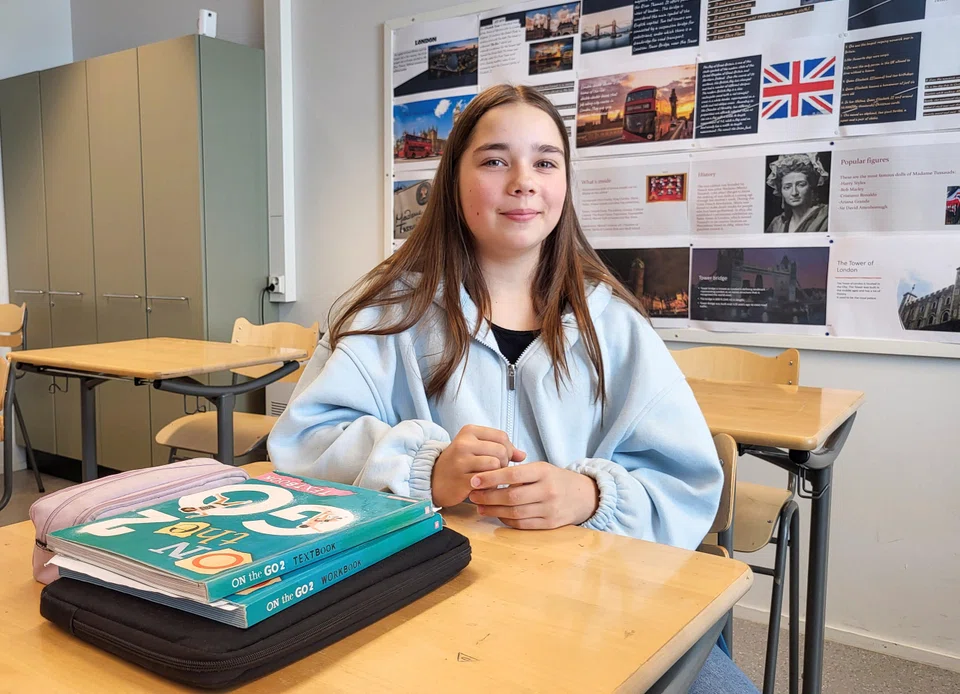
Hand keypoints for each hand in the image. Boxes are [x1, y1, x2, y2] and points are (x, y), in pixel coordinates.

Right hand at [430, 425, 525, 506]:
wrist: (434, 480)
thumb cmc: (460, 463)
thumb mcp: (477, 448)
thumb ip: (501, 448)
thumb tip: (523, 455)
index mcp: (469, 431)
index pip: (502, 436)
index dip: (508, 449)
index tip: (503, 458)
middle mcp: (464, 443)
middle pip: (501, 450)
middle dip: (504, 463)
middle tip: (497, 470)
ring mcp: (461, 462)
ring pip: (496, 465)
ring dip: (498, 475)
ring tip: (491, 478)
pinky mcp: (462, 480)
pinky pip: (488, 481)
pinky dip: (491, 485)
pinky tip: (485, 486)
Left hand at [467, 461, 599, 529]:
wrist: (584, 496)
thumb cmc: (556, 479)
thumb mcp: (542, 468)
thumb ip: (519, 472)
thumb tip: (487, 476)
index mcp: (543, 471)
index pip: (512, 474)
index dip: (491, 478)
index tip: (474, 480)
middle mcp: (547, 490)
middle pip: (511, 496)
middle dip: (488, 497)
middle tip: (473, 495)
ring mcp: (550, 509)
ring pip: (515, 512)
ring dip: (493, 510)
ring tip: (480, 507)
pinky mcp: (550, 524)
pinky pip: (523, 524)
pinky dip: (506, 520)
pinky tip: (497, 515)